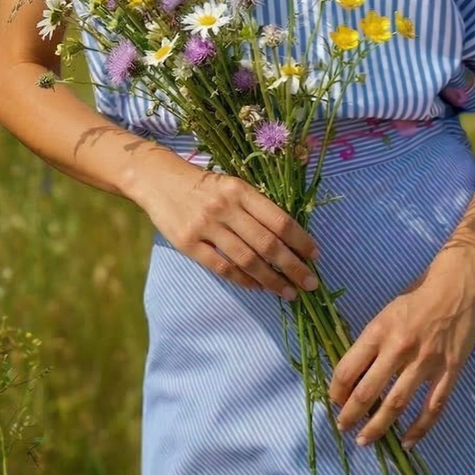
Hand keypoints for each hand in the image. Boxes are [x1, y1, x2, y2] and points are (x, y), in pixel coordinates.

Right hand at [131, 146, 319, 298]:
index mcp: (241, 190)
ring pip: (247, 260)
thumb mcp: (233, 185)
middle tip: (310, 284)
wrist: (160, 181)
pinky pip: (222, 267)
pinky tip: (259, 288)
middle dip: (293, 267)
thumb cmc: (204, 185)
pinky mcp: (188, 244)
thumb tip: (290, 238)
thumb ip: (257, 207)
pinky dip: (244, 281)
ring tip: (289, 292)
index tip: (315, 256)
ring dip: (272, 280)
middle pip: (267, 243)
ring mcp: (205, 226)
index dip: (300, 240)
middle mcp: (225, 207)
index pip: (278, 220)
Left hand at [328, 250, 474, 448]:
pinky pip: (433, 406)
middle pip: (368, 391)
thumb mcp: (385, 314)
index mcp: (379, 331)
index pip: (348, 368)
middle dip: (351, 415)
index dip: (336, 390)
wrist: (456, 286)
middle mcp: (399, 349)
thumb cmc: (417, 298)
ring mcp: (426, 362)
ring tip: (365, 441)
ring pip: (397, 403)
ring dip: (378, 426)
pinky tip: (408, 442)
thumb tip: (354, 373)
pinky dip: (420, 428)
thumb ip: (372, 342)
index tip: (334, 401)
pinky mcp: (450, 370)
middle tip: (343, 428)